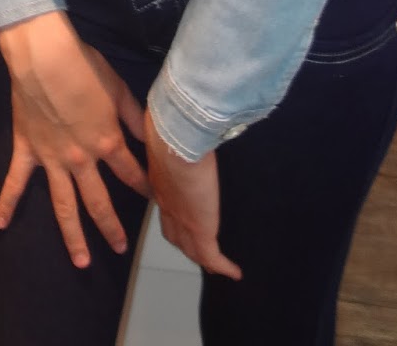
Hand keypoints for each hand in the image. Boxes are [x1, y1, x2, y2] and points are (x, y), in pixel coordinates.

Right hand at [0, 11, 150, 267]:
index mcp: (106, 143)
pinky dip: (7, 203)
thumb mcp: (118, 89)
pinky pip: (15, 182)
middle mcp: (81, 160)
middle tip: (120, 249)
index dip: (145, 188)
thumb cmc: (84, 67)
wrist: (45, 57)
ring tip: (81, 261)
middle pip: (99, 202)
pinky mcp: (27, 151)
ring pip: (63, 205)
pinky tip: (1, 225)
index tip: (156, 202)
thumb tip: (150, 137)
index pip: (131, 173)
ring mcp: (52, 160)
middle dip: (112, 227)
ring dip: (73, 236)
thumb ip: (134, 117)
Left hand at [143, 110, 241, 279]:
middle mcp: (168, 203)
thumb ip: (184, 133)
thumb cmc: (176, 127)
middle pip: (174, 232)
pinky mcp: (200, 229)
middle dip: (184, 241)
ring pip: (191, 248)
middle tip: (197, 247)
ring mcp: (182, 219)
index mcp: (161, 180)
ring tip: (215, 264)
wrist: (175, 140)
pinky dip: (222, 266)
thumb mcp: (178, 132)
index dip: (173, 212)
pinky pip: (212, 256)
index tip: (180, 213)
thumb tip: (195, 124)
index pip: (166, 204)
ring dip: (201, 257)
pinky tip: (234, 273)